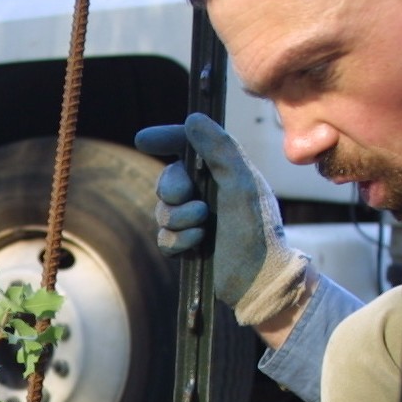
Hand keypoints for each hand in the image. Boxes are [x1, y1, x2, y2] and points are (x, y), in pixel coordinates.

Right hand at [134, 113, 309, 325]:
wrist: (258, 282)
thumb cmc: (258, 232)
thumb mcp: (242, 185)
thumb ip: (220, 149)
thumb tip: (193, 118)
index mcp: (224, 172)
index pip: (189, 145)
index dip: (166, 138)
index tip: (143, 140)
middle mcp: (208, 193)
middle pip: (168, 179)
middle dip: (173, 190)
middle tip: (194, 203)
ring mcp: (196, 220)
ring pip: (162, 210)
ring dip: (179, 219)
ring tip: (203, 229)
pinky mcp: (188, 246)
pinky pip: (164, 236)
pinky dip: (177, 240)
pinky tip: (196, 245)